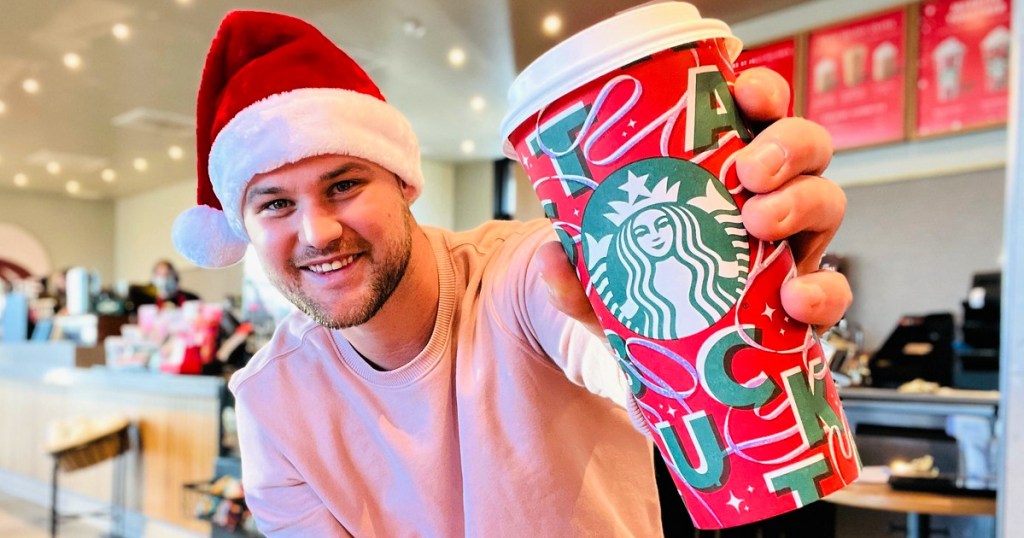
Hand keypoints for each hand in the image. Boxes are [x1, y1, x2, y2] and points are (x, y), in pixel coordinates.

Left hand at [538, 67, 850, 336]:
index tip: (744, 93)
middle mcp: (767, 199)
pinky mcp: (805, 300)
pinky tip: (794, 297)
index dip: (761, 94)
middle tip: (749, 172)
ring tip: (759, 223)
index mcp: (724, 174)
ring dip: (801, 203)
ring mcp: (792, 247)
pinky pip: (833, 288)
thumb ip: (575, 278)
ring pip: (827, 201)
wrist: (666, 369)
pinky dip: (821, 291)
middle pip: (806, 147)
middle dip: (785, 146)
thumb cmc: (643, 302)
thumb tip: (553, 257)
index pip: (755, 116)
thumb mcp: (602, 288)